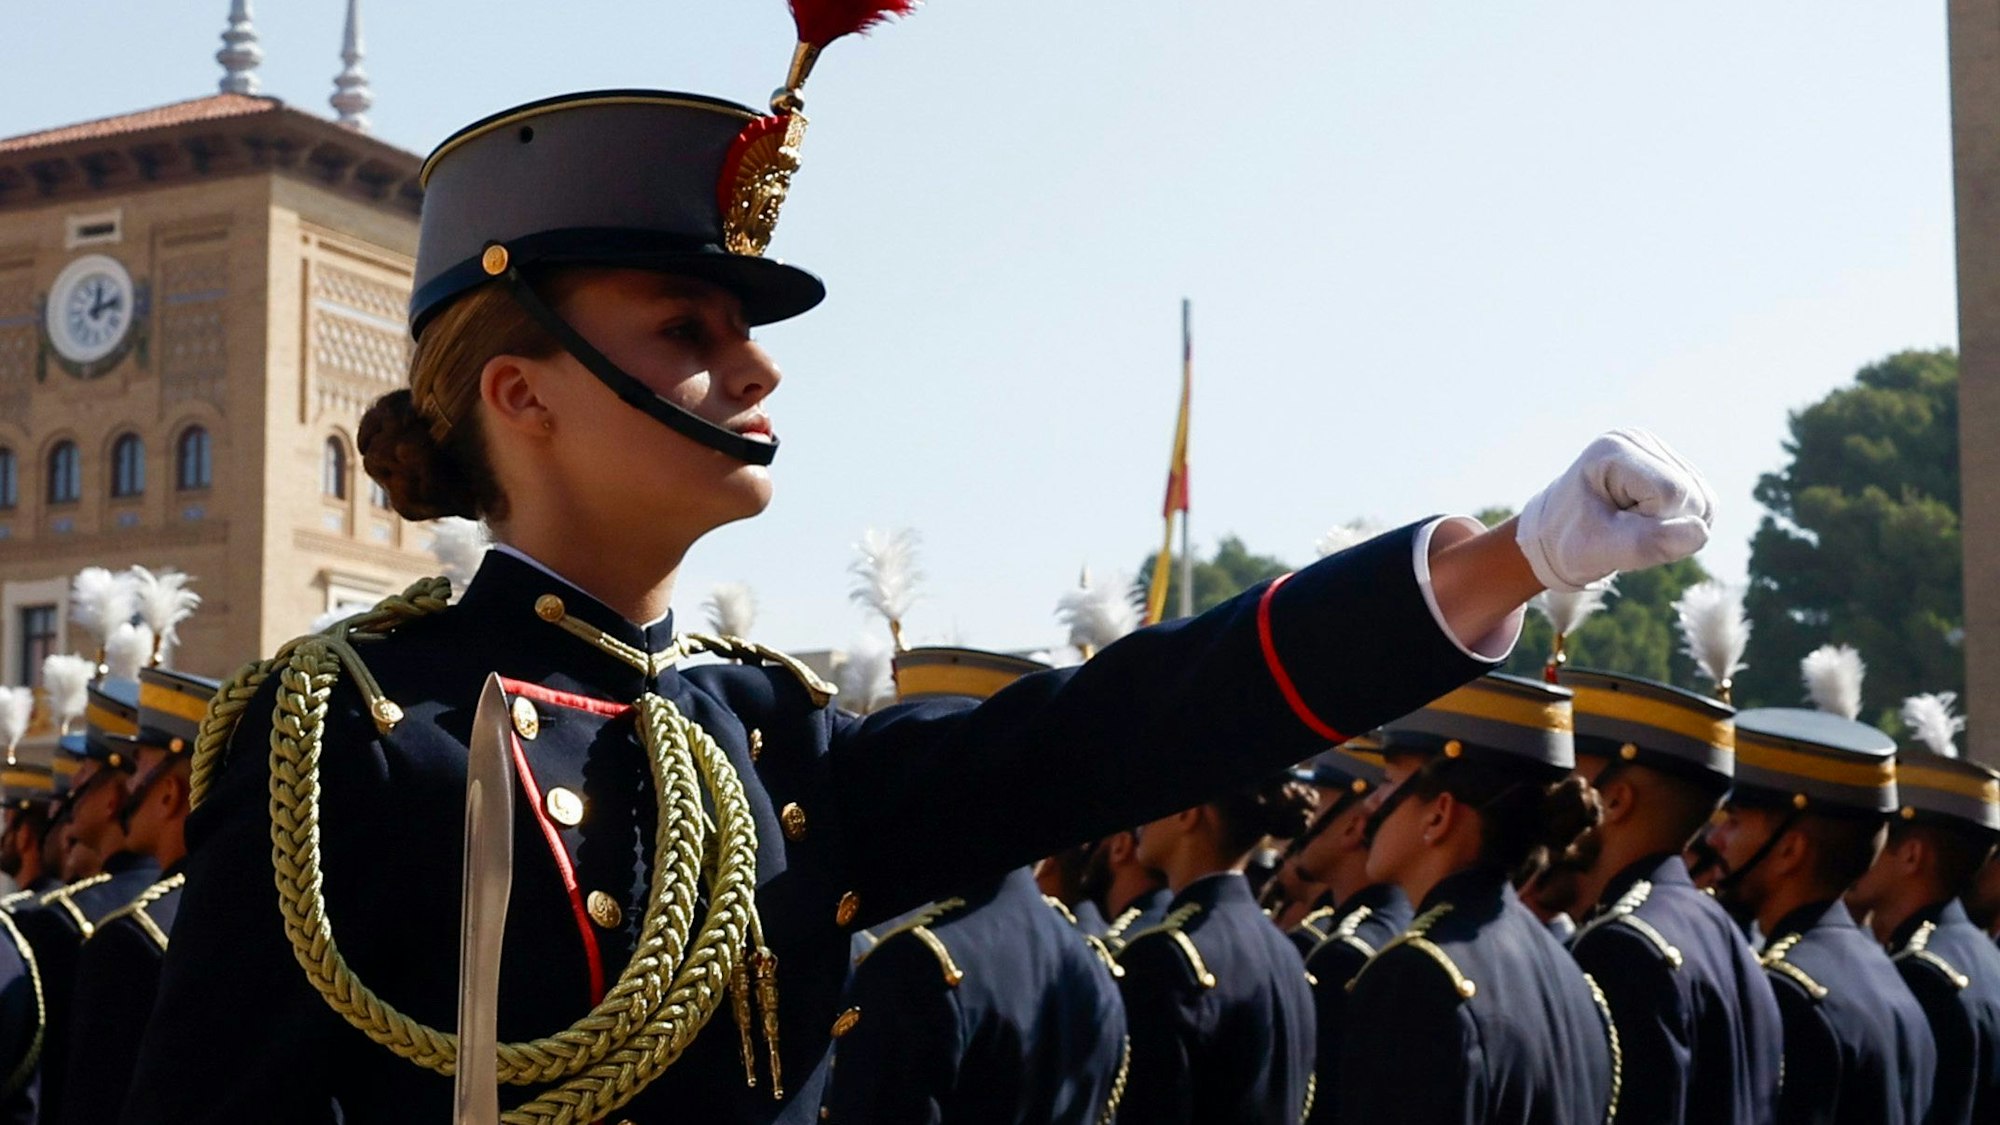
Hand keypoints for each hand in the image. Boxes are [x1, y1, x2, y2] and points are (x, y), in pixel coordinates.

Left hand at [1515, 428, 1713, 591]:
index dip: (1654, 525)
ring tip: (1630, 526)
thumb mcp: (1597, 549)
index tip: (1614, 529)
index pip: (1670, 493)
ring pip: (1704, 501)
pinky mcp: (1673, 467)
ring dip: (1672, 527)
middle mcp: (1640, 440)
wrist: (1555, 535)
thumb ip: (1646, 543)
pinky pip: (1704, 504)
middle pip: (1692, 496)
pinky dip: (1679, 524)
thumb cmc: (1569, 543)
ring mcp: (1658, 450)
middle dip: (1663, 526)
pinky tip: (1645, 522)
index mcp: (1616, 449)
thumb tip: (1700, 533)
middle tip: (1620, 530)